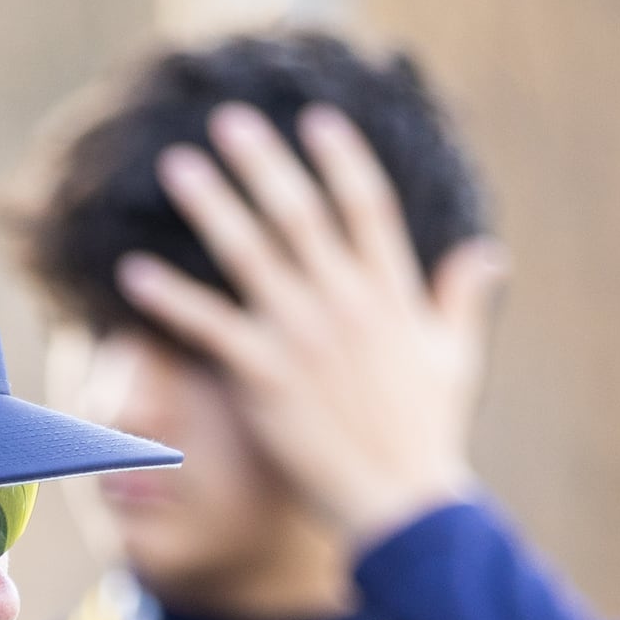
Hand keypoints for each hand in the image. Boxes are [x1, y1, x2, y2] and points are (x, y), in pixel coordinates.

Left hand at [120, 103, 507, 550]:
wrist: (402, 500)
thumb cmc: (428, 435)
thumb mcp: (455, 358)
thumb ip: (461, 299)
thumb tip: (485, 254)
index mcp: (392, 292)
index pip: (366, 205)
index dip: (340, 158)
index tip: (316, 119)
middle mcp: (347, 301)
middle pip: (299, 212)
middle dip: (262, 162)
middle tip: (228, 119)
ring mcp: (305, 335)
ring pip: (249, 252)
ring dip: (211, 204)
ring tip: (177, 166)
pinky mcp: (267, 375)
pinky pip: (209, 324)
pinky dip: (170, 297)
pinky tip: (134, 273)